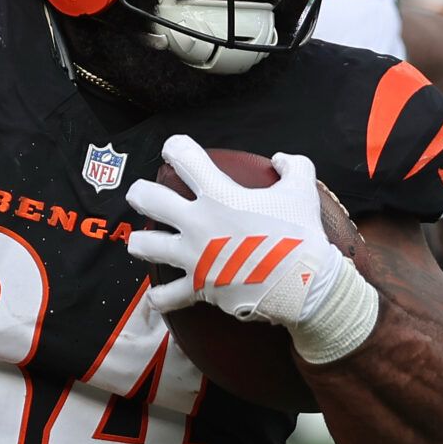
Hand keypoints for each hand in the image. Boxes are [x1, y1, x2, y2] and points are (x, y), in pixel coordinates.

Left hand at [124, 135, 344, 325]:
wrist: (302, 282)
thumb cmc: (301, 234)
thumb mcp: (302, 190)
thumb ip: (293, 166)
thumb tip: (281, 159)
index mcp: (219, 194)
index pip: (184, 157)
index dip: (175, 147)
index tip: (174, 150)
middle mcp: (198, 222)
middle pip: (149, 199)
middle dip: (140, 193)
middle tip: (141, 194)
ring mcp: (194, 257)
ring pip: (146, 246)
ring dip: (140, 243)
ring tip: (140, 242)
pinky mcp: (198, 287)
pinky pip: (165, 296)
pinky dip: (159, 296)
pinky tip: (157, 294)